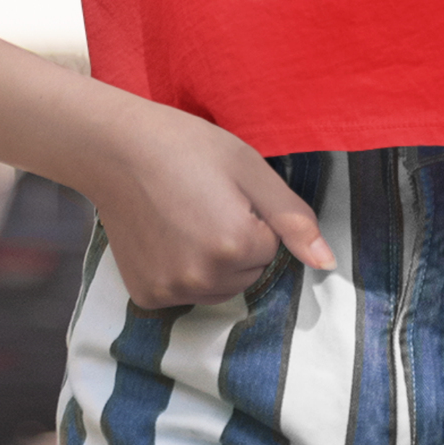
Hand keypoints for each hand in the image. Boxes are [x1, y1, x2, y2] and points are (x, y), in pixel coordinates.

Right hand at [85, 95, 333, 307]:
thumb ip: (293, 219)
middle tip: (207, 202)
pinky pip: (186, 294)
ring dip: (215, 263)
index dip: (254, 217)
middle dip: (238, 244)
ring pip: (219, 288)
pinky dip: (184, 272)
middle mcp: (202, 279)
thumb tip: (328, 263)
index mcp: (235, 246)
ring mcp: (171, 292)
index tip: (226, 191)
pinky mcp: (147, 297)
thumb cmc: (187, 147)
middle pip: (247, 274)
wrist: (116, 150)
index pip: (271, 248)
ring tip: (187, 217)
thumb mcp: (249, 169)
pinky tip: (166, 236)